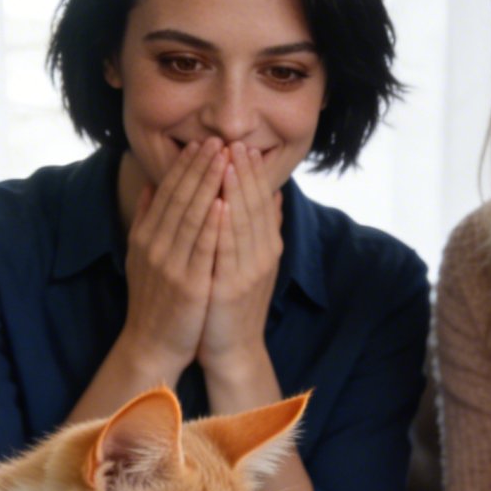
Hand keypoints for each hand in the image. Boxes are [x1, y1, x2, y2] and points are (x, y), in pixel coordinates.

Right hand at [119, 138, 225, 378]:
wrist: (152, 345)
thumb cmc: (153, 300)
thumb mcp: (140, 256)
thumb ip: (146, 220)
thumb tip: (151, 185)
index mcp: (145, 237)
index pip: (167, 193)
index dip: (185, 166)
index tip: (202, 142)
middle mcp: (155, 247)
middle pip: (180, 198)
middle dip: (199, 166)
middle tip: (217, 139)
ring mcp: (171, 265)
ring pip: (191, 216)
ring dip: (208, 184)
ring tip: (224, 157)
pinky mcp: (188, 286)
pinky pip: (201, 248)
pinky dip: (212, 223)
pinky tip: (223, 201)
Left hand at [197, 145, 281, 380]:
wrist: (231, 349)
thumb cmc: (232, 303)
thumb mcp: (250, 262)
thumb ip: (260, 229)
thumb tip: (271, 195)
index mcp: (265, 246)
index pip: (260, 201)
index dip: (252, 172)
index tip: (242, 145)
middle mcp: (263, 255)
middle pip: (254, 205)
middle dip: (245, 172)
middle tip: (237, 141)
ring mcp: (249, 271)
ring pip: (244, 222)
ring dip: (236, 189)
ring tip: (229, 160)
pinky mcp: (233, 287)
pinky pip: (228, 251)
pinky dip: (225, 226)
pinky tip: (219, 203)